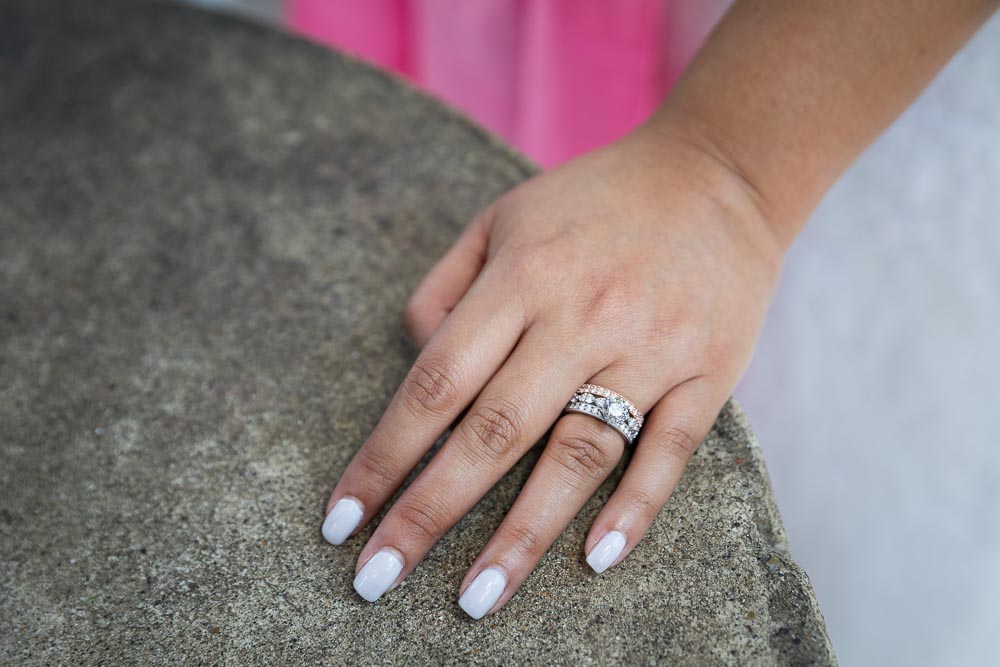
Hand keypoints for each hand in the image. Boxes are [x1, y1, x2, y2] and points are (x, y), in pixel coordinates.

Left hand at [320, 120, 784, 617]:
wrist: (718, 173)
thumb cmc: (594, 202)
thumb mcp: (503, 218)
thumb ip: (445, 289)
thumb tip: (416, 368)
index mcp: (522, 276)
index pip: (435, 383)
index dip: (384, 455)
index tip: (343, 518)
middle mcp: (580, 316)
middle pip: (493, 431)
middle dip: (428, 511)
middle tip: (377, 579)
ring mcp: (648, 348)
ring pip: (578, 453)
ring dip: (523, 532)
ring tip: (476, 599)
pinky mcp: (705, 371)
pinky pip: (670, 450)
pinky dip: (635, 508)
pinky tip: (594, 559)